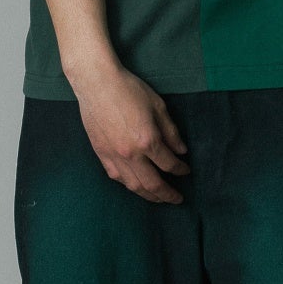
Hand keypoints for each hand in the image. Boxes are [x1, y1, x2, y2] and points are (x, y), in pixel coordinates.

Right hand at [73, 64, 190, 202]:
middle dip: (167, 194)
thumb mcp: (158, 106)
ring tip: (158, 198)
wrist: (96, 84)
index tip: (186, 171)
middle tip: (177, 199)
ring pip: (133, 185)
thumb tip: (181, 151)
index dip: (180, 169)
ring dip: (148, 195)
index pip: (169, 164)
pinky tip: (136, 186)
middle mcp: (130, 154)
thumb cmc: (129, 90)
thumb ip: (171, 132)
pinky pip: (117, 177)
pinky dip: (129, 185)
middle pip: (153, 183)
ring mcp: (114, 156)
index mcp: (147, 140)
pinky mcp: (101, 154)